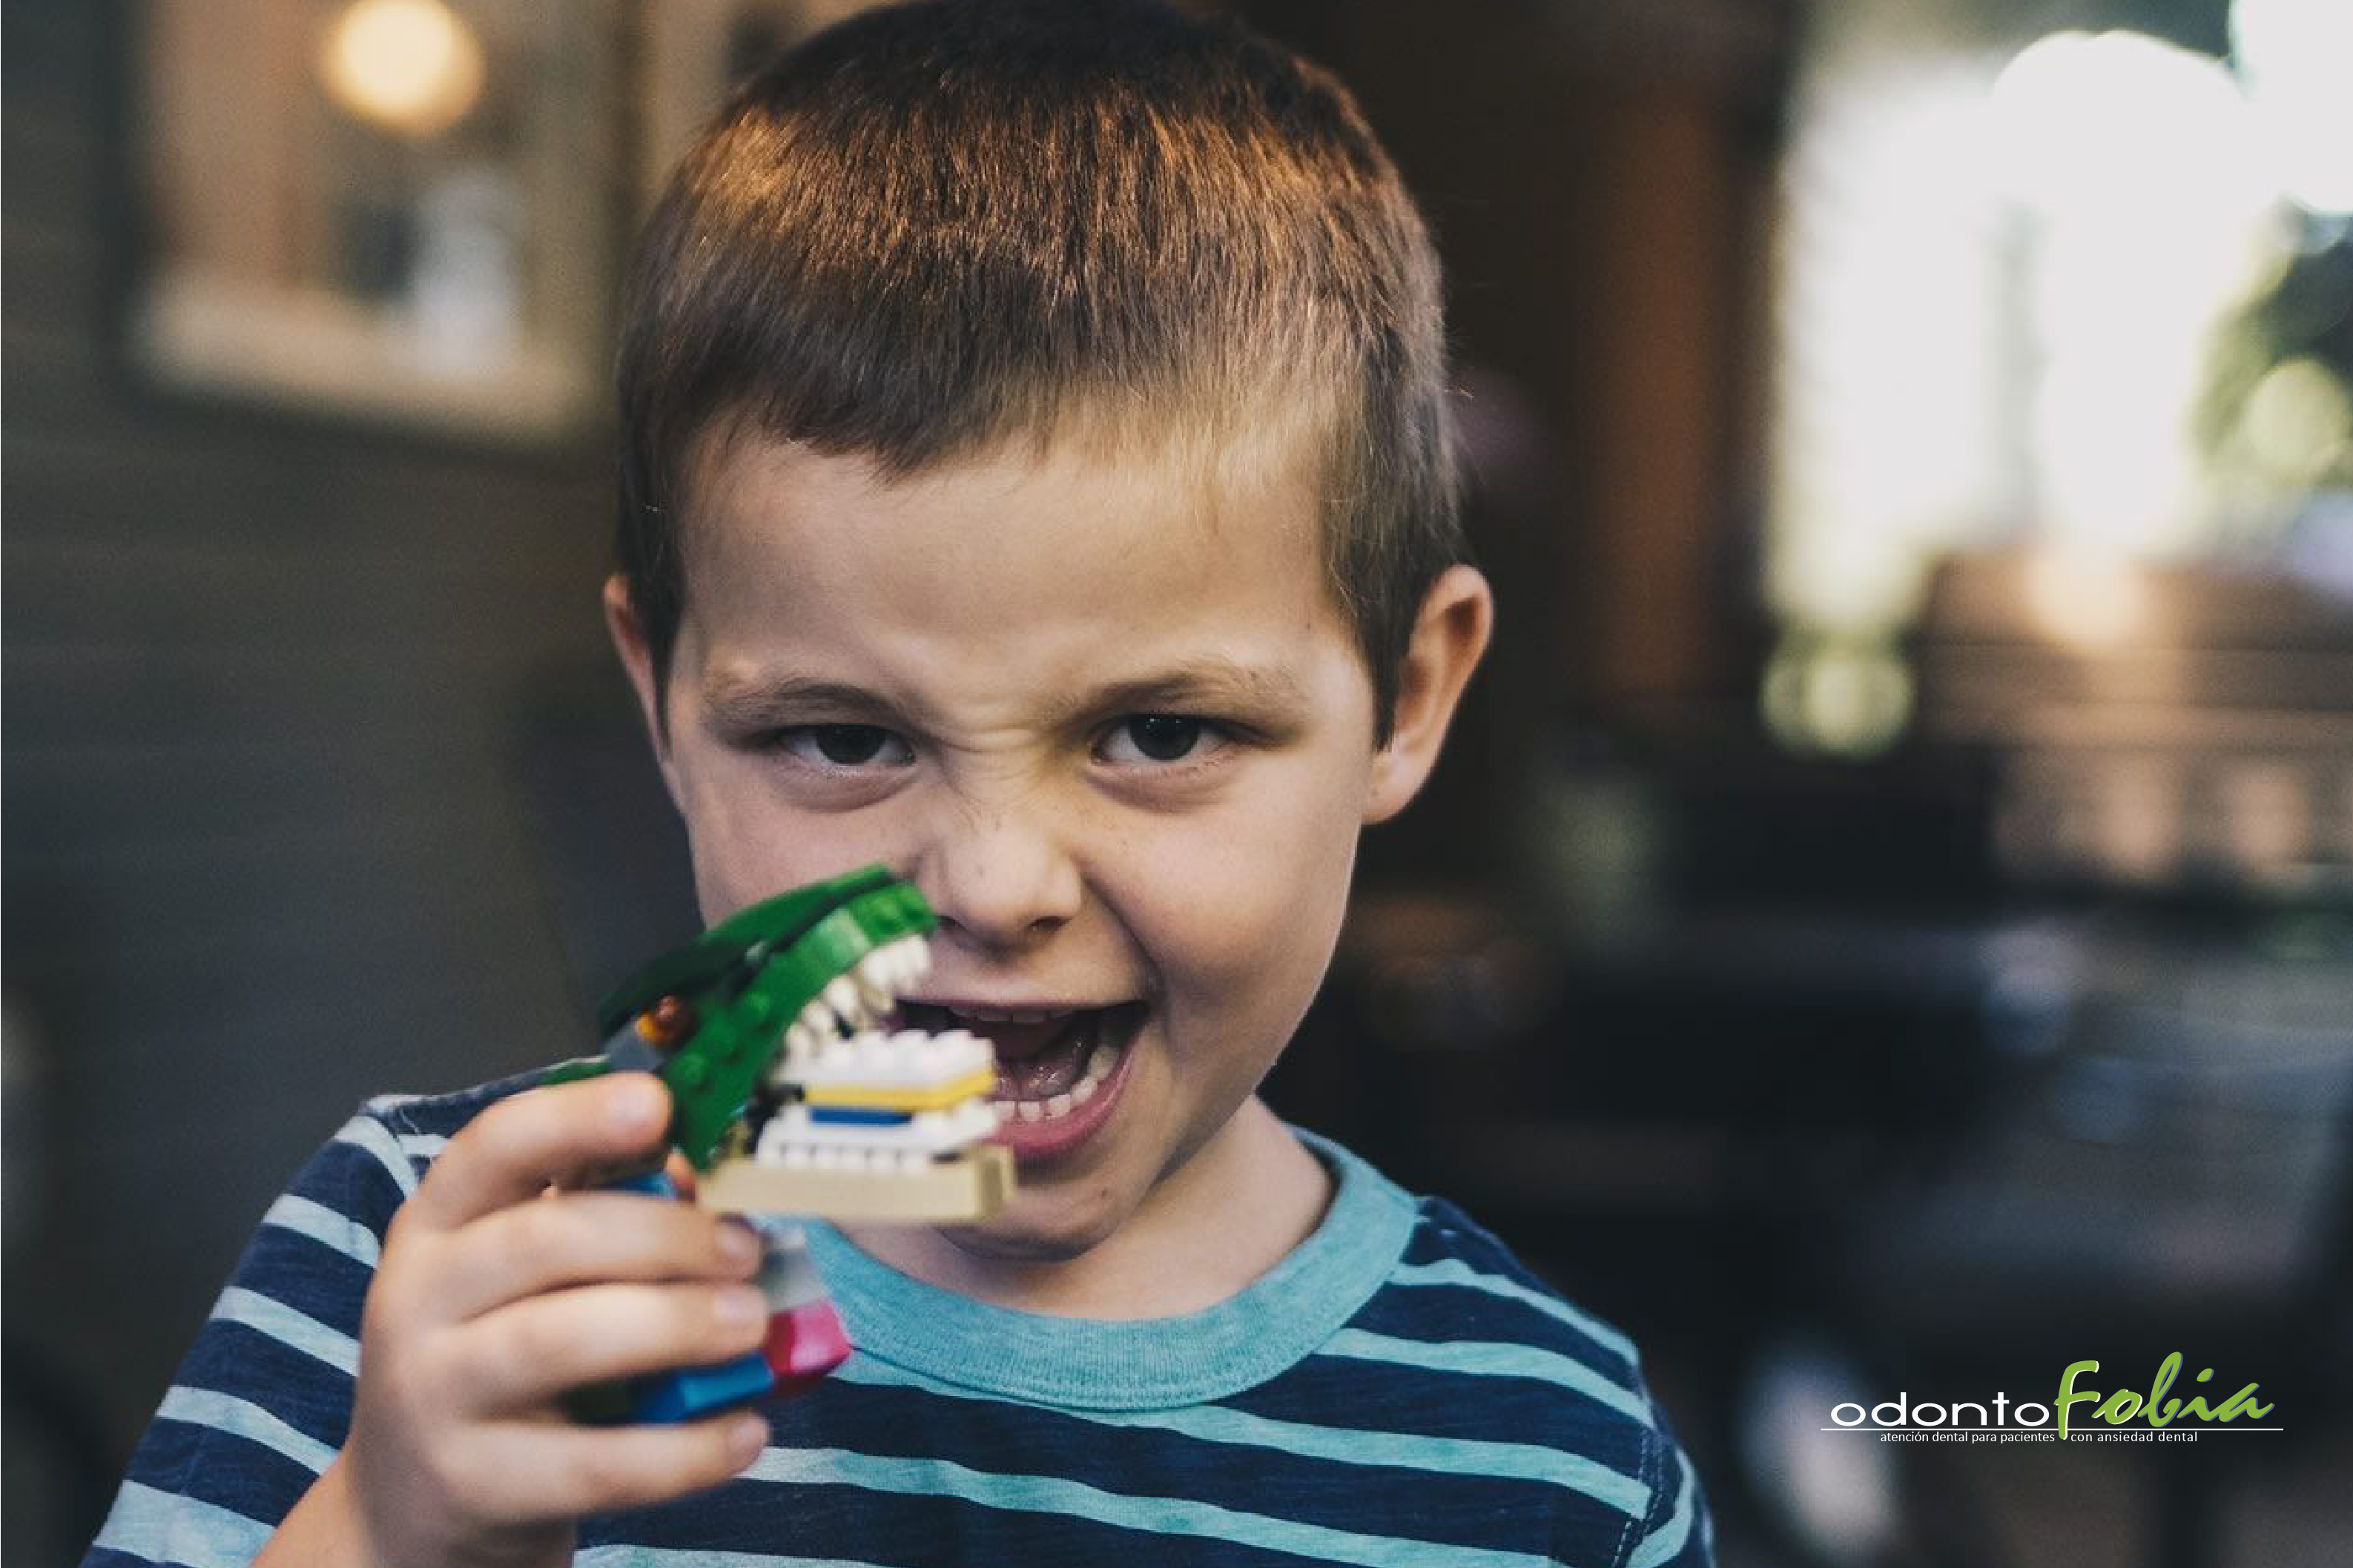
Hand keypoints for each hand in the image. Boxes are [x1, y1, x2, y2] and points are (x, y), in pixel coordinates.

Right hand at [303, 1074, 770, 1567]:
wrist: (418, 1500)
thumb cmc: (499, 1351)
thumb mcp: (527, 1274)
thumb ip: (604, 1214)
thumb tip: (702, 1182)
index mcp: (440, 1222)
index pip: (493, 1146)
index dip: (575, 1119)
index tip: (659, 1106)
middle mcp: (420, 1298)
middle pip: (543, 1240)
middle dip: (662, 1236)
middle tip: (746, 1249)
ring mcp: (434, 1395)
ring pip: (558, 1342)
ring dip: (674, 1324)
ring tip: (751, 1325)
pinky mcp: (473, 1485)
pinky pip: (592, 1464)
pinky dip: (683, 1450)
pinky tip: (745, 1431)